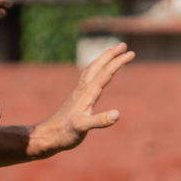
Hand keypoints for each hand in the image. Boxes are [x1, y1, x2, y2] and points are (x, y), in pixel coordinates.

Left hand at [27, 42, 133, 157]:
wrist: (49, 136)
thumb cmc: (66, 133)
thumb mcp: (83, 128)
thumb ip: (99, 121)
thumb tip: (117, 114)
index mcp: (87, 94)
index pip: (106, 73)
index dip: (118, 62)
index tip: (131, 53)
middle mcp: (83, 89)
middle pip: (98, 66)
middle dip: (111, 54)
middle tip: (123, 45)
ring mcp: (80, 92)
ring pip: (92, 70)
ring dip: (103, 59)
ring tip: (112, 52)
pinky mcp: (78, 98)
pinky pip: (89, 78)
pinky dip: (96, 70)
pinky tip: (98, 72)